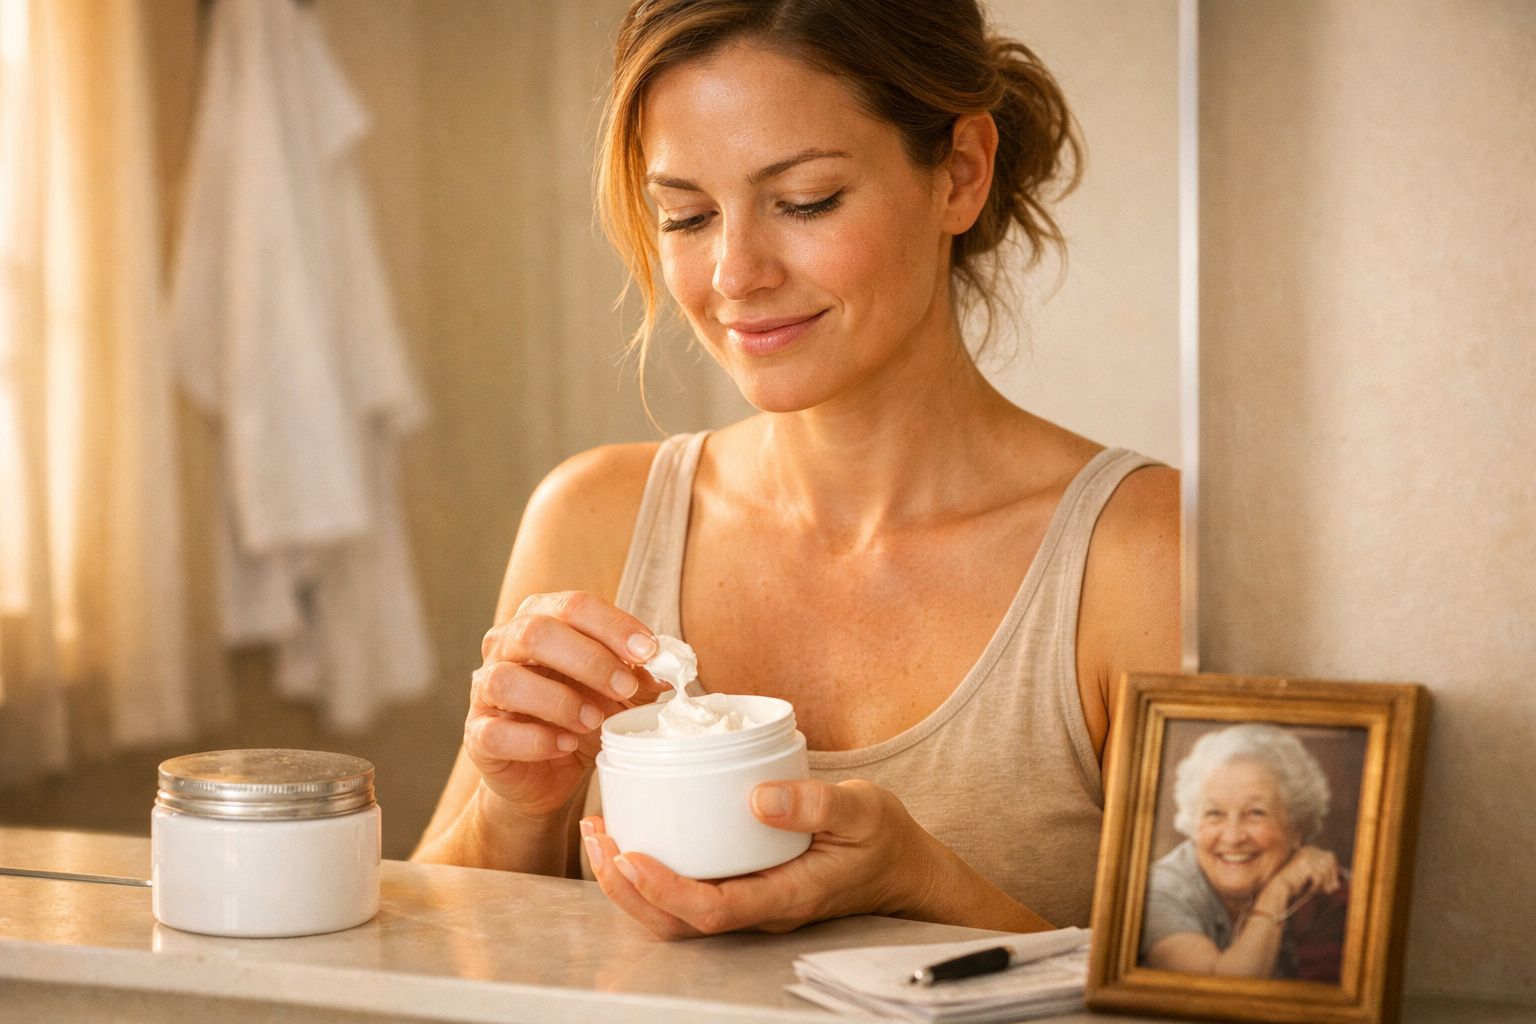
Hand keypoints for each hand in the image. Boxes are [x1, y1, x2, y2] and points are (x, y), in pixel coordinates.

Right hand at [466, 591, 665, 819]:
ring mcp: (485, 690)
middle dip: (590, 660)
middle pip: (536, 632)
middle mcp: (505, 646)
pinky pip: (495, 732)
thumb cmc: (580, 716)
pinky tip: (565, 745)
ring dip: (560, 701)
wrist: (546, 774)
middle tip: (625, 688)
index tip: (648, 652)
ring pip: (507, 680)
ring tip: (594, 721)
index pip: (574, 606)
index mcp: (541, 619)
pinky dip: (536, 740)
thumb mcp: (617, 693)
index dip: (613, 626)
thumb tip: (667, 669)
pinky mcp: (477, 734)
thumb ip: (639, 676)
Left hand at [580, 779, 938, 938]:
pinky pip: (685, 894)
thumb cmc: (883, 839)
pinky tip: (633, 836)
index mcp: (786, 897)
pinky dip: (648, 872)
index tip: (629, 855)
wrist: (902, 868)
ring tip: (600, 833)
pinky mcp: (743, 888)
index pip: (711, 909)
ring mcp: (749, 904)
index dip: (662, 888)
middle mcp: (760, 910)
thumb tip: (759, 797)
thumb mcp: (862, 810)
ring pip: (674, 915)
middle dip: (624, 887)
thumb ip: (816, 804)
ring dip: (627, 881)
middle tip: (596, 835)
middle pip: (677, 923)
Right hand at [1261, 844, 1340, 908]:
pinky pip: (1319, 878)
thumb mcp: (1315, 876)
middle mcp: (1308, 849)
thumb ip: (1329, 874)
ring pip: (1326, 871)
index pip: (1330, 856)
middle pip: (1330, 862)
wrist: (1279, 888)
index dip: (1334, 871)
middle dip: (1332, 877)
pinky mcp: (1305, 865)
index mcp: (1309, 849)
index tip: (1333, 884)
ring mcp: (1306, 856)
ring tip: (1316, 890)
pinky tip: (1309, 889)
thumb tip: (1347, 876)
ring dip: (1324, 884)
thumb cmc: (1297, 884)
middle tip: (1327, 890)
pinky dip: (1316, 886)